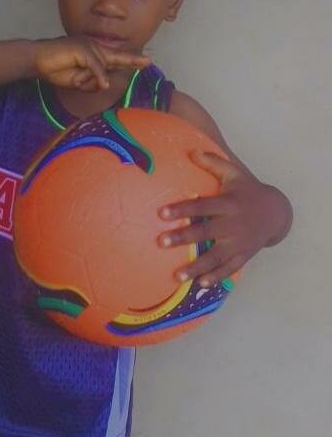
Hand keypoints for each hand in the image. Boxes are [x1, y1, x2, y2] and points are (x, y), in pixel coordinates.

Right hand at [32, 36, 149, 92]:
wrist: (36, 60)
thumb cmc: (55, 69)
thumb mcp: (78, 82)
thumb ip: (92, 83)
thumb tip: (104, 83)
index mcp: (94, 53)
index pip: (116, 57)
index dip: (131, 60)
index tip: (146, 61)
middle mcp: (93, 46)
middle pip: (112, 61)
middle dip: (127, 63)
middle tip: (149, 62)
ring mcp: (88, 44)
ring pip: (101, 68)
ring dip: (87, 79)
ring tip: (72, 78)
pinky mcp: (82, 48)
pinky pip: (95, 65)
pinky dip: (96, 75)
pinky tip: (98, 82)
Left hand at [157, 150, 278, 287]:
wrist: (276, 212)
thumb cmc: (246, 190)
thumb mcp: (233, 173)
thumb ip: (212, 162)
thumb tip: (191, 152)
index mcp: (229, 203)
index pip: (202, 207)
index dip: (182, 209)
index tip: (161, 213)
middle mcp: (233, 225)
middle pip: (205, 232)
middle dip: (183, 238)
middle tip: (161, 242)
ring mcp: (239, 243)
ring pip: (215, 257)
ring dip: (196, 267)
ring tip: (176, 276)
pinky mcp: (243, 256)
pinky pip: (229, 269)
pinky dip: (216, 277)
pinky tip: (200, 285)